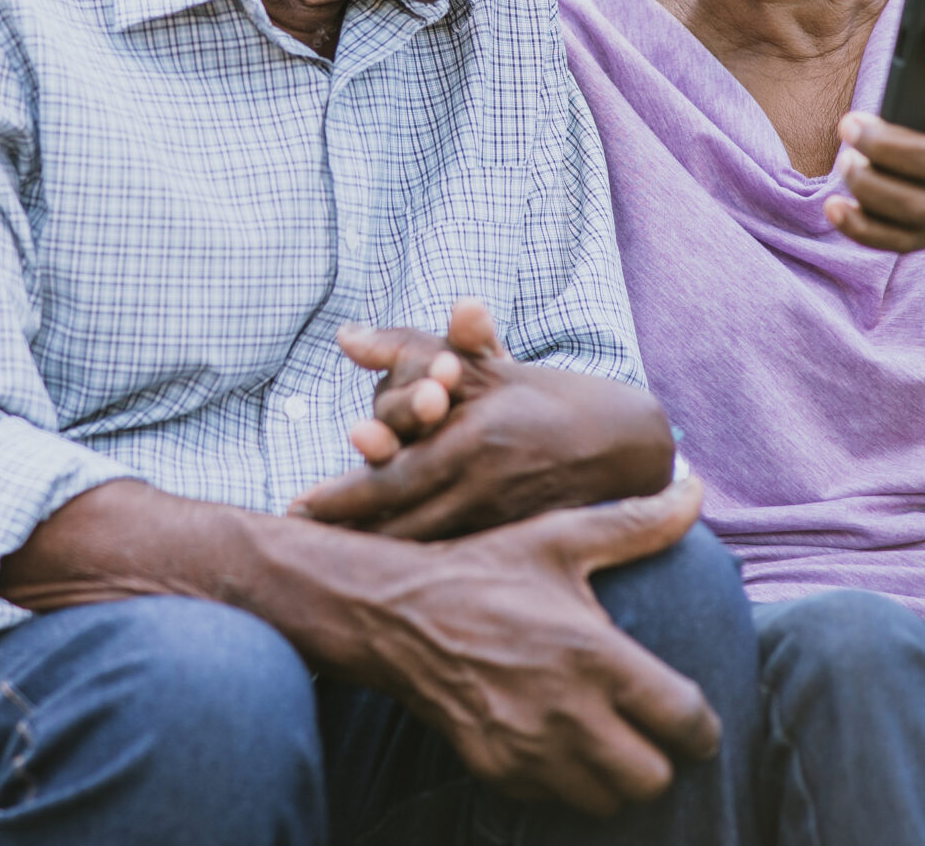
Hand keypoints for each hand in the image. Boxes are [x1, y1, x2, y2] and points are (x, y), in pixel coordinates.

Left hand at [290, 299, 673, 537]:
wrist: (629, 444)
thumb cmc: (544, 398)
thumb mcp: (481, 366)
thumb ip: (410, 347)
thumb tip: (345, 337)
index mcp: (470, 438)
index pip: (389, 476)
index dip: (339, 497)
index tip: (296, 508)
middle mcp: (483, 485)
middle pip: (397, 524)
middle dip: (345, 535)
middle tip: (298, 544)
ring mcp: (501, 523)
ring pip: (424, 552)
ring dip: (375, 559)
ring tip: (327, 574)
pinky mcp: (516, 548)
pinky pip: (457, 565)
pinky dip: (418, 572)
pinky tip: (386, 587)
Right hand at [352, 476, 720, 813]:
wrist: (396, 613)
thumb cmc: (485, 570)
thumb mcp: (559, 538)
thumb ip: (636, 524)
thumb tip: (694, 490)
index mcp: (595, 656)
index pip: (684, 719)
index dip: (702, 729)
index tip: (695, 724)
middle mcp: (567, 713)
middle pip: (652, 778)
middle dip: (660, 759)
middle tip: (647, 734)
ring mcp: (529, 748)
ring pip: (607, 801)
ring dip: (614, 777)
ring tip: (605, 743)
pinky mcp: (496, 770)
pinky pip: (554, 800)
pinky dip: (564, 782)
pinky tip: (556, 744)